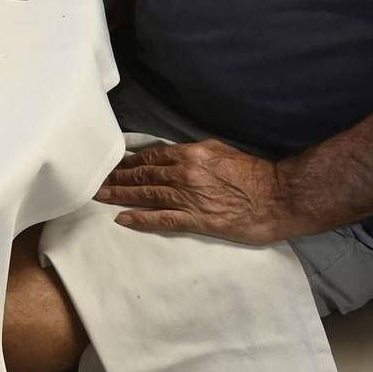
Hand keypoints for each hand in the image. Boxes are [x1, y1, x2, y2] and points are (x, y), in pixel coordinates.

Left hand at [93, 139, 300, 244]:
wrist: (278, 196)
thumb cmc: (253, 173)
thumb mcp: (220, 151)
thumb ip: (194, 153)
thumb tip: (173, 155)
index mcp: (190, 154)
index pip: (150, 157)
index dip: (128, 163)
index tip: (112, 165)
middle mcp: (184, 173)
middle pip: (142, 175)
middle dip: (116, 177)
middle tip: (94, 180)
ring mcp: (189, 197)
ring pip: (146, 195)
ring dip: (119, 195)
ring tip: (99, 196)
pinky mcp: (197, 220)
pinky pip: (162, 219)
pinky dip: (140, 219)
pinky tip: (122, 219)